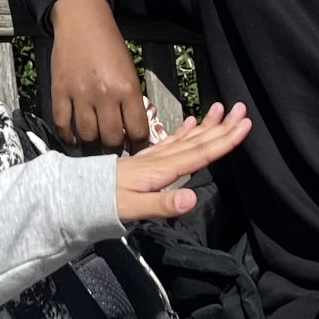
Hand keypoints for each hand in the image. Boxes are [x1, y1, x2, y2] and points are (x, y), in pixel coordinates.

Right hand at [48, 0, 153, 149]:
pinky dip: (68, 137)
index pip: (137, 131)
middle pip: (111, 139)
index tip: (136, 148)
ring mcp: (79, 94)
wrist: (82, 22)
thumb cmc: (110, 46)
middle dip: (115, 148)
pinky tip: (75, 139)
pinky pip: (62, 125)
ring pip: (87, 136)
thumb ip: (131, 101)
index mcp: (128, 88)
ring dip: (92, 144)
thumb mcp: (130, 71)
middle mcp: (104, 94)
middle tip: (115, 148)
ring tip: (96, 143)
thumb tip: (132, 130)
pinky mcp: (59, 92)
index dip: (138, 145)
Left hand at [114, 103, 250, 222]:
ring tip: (221, 110)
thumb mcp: (133, 208)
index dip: (224, 140)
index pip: (199, 154)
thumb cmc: (103, 204)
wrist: (75, 196)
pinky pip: (169, 143)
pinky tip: (190, 124)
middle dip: (221, 127)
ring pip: (185, 139)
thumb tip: (193, 197)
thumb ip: (163, 203)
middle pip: (196, 141)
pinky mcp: (143, 162)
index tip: (244, 125)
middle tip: (241, 109)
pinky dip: (183, 133)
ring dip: (205, 126)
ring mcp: (151, 159)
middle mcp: (158, 160)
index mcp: (161, 170)